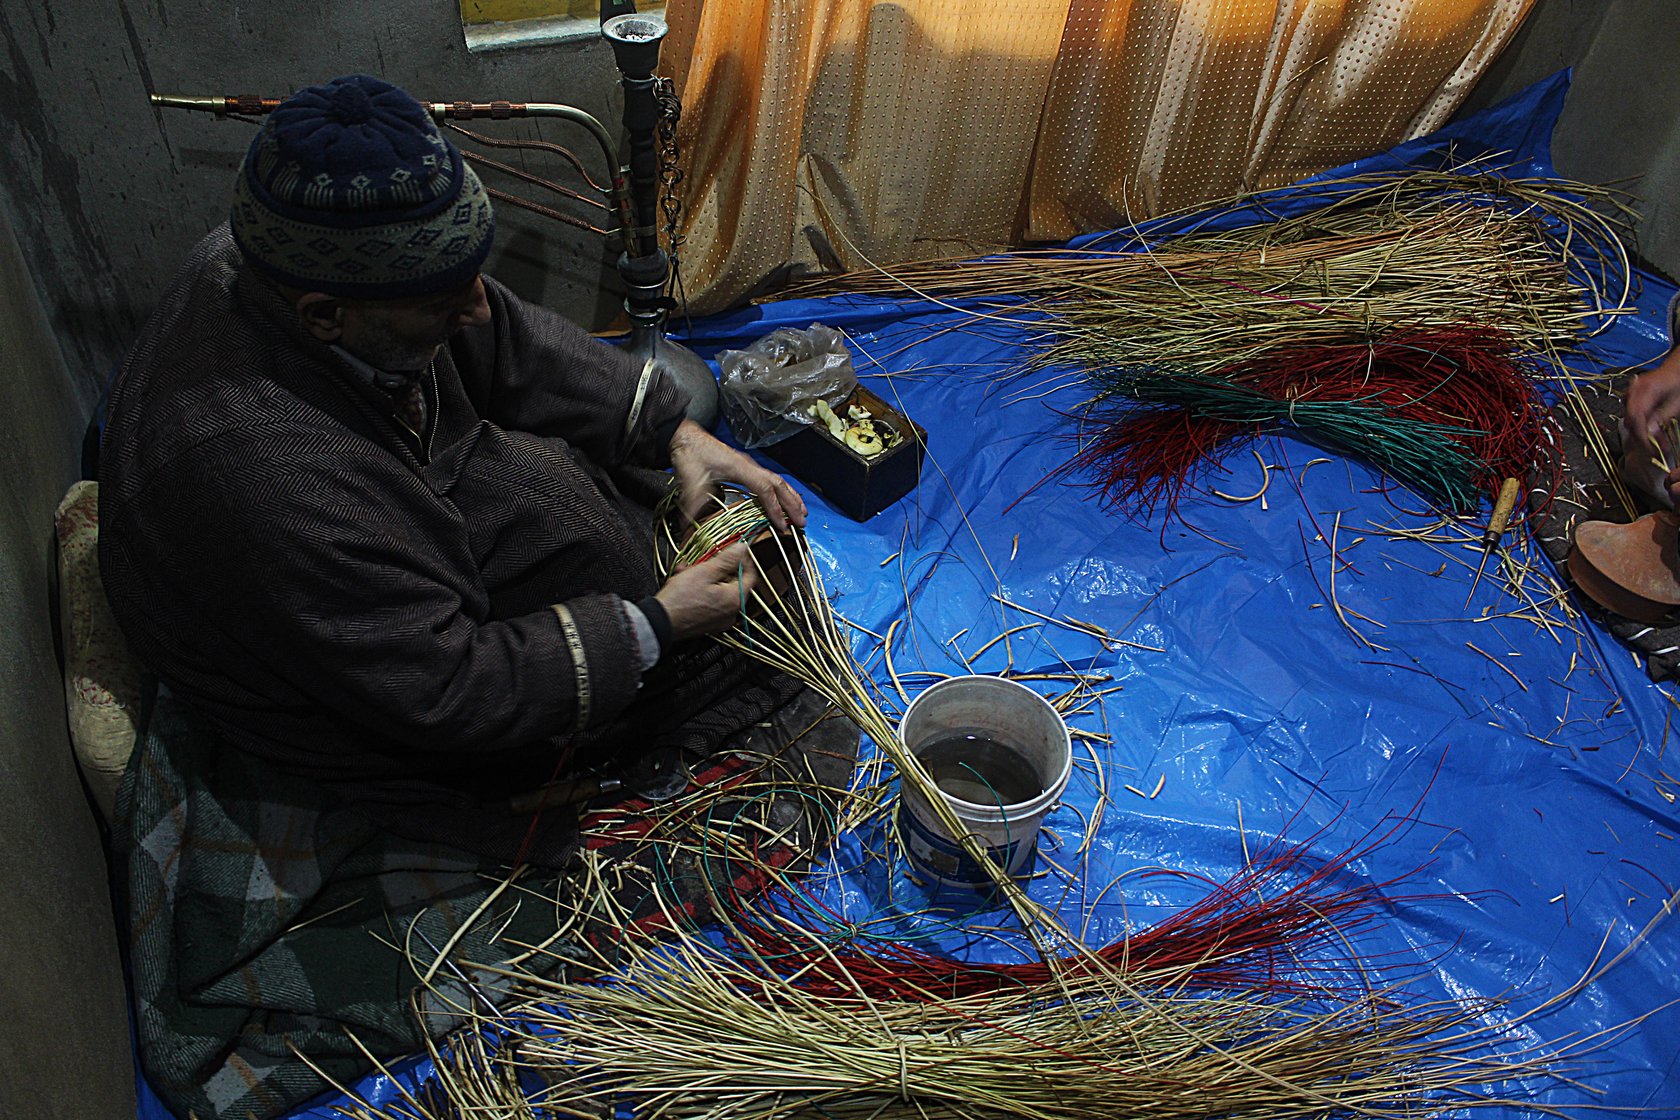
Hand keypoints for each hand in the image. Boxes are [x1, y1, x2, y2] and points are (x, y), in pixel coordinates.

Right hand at [654, 543, 761, 640]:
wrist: (660, 622)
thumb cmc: (680, 599)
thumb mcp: (705, 571)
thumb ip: (727, 559)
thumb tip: (742, 549)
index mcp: (735, 600)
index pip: (750, 575)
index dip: (744, 560)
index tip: (736, 551)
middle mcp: (731, 612)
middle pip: (733, 583)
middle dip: (718, 568)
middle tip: (706, 559)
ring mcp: (720, 620)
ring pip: (718, 591)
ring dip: (705, 576)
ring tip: (688, 569)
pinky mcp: (708, 623)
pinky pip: (710, 601)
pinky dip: (700, 589)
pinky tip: (684, 581)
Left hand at [668, 419, 806, 531]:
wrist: (685, 435)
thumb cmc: (690, 453)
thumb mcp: (690, 479)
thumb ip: (694, 503)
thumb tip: (690, 525)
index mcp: (740, 468)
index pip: (765, 489)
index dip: (775, 508)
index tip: (782, 526)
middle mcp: (749, 465)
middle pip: (779, 484)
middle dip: (792, 504)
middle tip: (802, 522)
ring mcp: (748, 465)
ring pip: (777, 480)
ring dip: (790, 496)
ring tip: (801, 511)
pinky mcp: (744, 466)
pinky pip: (769, 479)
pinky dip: (781, 491)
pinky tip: (783, 498)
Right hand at [1624, 346, 1679, 446]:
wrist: (1676, 369)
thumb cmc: (1678, 382)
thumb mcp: (1677, 401)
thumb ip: (1662, 416)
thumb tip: (1649, 432)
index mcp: (1644, 389)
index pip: (1636, 417)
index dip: (1641, 435)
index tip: (1650, 447)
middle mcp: (1633, 390)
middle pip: (1630, 420)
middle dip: (1642, 436)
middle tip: (1656, 447)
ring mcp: (1630, 393)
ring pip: (1629, 419)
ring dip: (1641, 432)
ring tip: (1657, 440)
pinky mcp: (1630, 397)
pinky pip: (1630, 414)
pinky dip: (1640, 424)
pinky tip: (1651, 429)